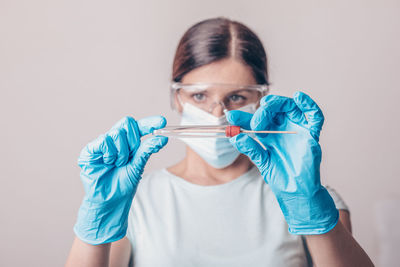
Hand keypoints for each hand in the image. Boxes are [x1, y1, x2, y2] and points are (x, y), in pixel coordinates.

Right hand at [74, 116, 167, 243]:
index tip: (161, 121)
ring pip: (116, 133)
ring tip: (118, 164)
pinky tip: (108, 163)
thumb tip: (162, 138)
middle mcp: (115, 141)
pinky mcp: (90, 151)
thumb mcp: (139, 165)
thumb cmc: (123, 184)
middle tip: (131, 155)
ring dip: (121, 152)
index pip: (139, 127)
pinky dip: (109, 153)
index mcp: (128, 143)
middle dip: (133, 140)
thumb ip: (148, 149)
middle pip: (127, 123)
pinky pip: (103, 140)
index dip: (150, 122)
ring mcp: (102, 144)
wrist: (111, 200)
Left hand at [227, 92, 337, 234]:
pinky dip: (308, 104)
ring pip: (290, 107)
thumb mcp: (262, 162)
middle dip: (261, 111)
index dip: (242, 118)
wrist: (296, 192)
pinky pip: (314, 116)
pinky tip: (298, 97)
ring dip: (278, 103)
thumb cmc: (280, 177)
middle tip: (254, 123)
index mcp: (268, 134)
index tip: (230, 116)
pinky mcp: (312, 134)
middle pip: (272, 110)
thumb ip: (251, 149)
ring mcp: (297, 129)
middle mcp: (282, 129)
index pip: (254, 121)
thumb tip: (236, 138)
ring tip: (267, 105)